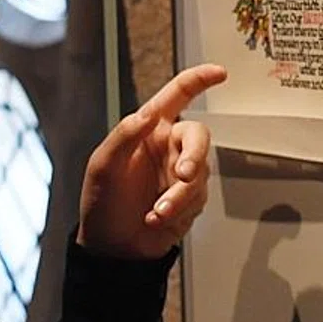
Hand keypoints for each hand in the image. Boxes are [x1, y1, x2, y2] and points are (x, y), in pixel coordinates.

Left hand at [77, 63, 227, 259]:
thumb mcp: (103, 166)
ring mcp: (180, 173)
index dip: (199, 80)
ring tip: (156, 211)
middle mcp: (168, 147)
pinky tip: (156, 218)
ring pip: (199, 173)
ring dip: (179, 195)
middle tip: (184, 174)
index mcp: (149, 129)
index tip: (219, 73)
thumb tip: (146, 114)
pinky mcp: (191, 199)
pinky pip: (198, 197)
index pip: (178, 95)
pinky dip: (179, 209)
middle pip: (198, 137)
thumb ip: (124, 135)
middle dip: (194, 155)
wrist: (114, 248)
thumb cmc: (102, 203)